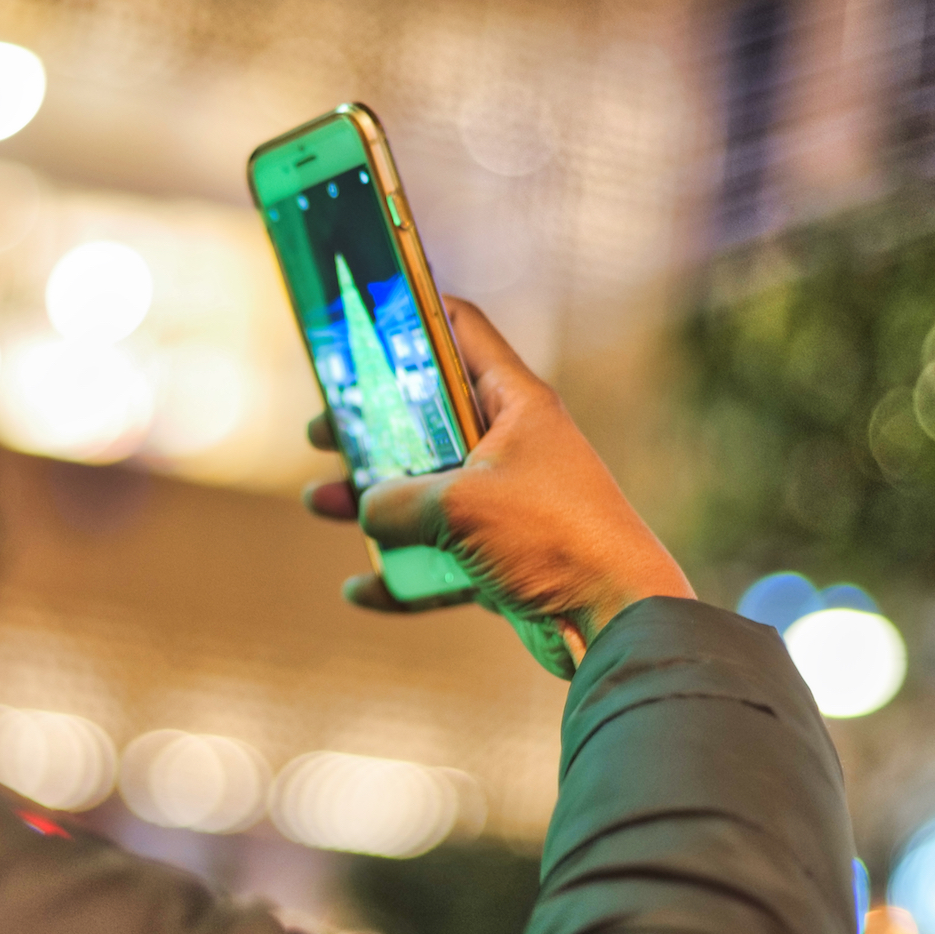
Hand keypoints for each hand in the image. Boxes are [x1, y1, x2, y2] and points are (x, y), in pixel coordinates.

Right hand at [303, 299, 692, 674]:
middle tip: (324, 429)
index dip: (411, 315)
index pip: (459, 331)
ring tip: (321, 502)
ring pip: (423, 491)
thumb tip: (366, 509)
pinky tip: (361, 588)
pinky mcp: (501, 557)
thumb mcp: (458, 506)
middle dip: (369, 426)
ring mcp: (505, 503)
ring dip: (371, 500)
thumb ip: (395, 501)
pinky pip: (436, 558)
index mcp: (513, 405)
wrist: (613, 618)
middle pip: (426, 419)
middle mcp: (510, 446)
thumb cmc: (551, 536)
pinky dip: (399, 574)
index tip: (363, 320)